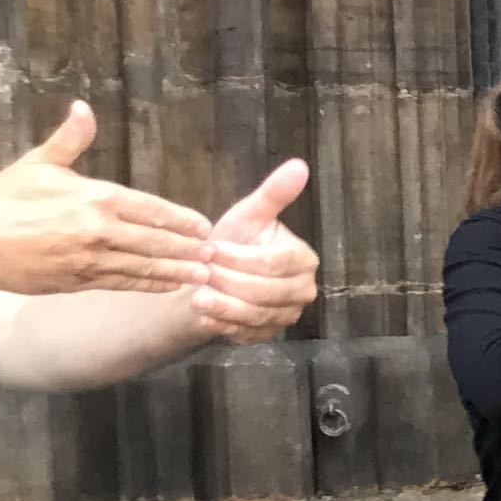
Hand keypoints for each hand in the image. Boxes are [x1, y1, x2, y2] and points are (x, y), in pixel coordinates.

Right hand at [0, 103, 217, 296]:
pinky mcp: (78, 281)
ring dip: (176, 270)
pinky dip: (149, 285)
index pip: (151, 208)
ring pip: (145, 265)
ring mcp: (90, 259)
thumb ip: (70, 139)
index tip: (204, 226)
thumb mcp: (38, 163)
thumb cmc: (2, 200)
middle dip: (187, 248)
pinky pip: (123, 283)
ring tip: (204, 274)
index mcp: (95, 197)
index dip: (181, 219)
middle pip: (156, 240)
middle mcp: (99, 229)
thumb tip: (83, 107)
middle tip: (215, 255)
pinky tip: (168, 286)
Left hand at [190, 160, 318, 341]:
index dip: (240, 258)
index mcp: (303, 259)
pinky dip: (226, 325)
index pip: (274, 263)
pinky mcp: (269, 335)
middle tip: (200, 272)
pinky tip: (206, 313)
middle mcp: (303, 290)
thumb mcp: (248, 215)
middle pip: (267, 291)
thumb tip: (300, 165)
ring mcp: (288, 315)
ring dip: (224, 305)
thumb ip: (273, 194)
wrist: (212, 276)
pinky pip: (249, 334)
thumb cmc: (232, 241)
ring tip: (197, 296)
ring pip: (257, 314)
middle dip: (229, 282)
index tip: (209, 249)